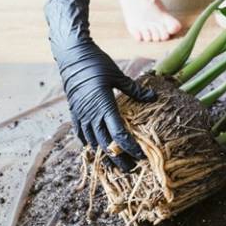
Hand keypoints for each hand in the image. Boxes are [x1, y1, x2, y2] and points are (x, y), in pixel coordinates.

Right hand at [45, 0, 156, 171]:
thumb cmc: (97, 63)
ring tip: (115, 164)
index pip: (119, 134)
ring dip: (104, 155)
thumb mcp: (118, 75)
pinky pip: (80, 134)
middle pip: (106, 144)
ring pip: (93, 142)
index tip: (141, 157)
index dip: (130, 148)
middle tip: (131, 169)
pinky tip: (96, 149)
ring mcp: (81, 114)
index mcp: (104, 105)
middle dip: (119, 158)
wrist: (71, 55)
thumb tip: (154, 97)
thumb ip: (135, 90)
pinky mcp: (74, 112)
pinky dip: (89, 144)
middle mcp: (91, 114)